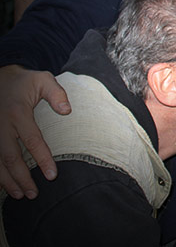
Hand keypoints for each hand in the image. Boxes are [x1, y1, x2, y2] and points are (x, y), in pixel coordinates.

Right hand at [0, 65, 70, 199]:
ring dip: (7, 181)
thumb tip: (67, 111)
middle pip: (11, 158)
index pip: (33, 141)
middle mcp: (1, 126)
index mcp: (18, 113)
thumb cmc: (24, 81)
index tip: (52, 176)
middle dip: (22, 178)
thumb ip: (57, 94)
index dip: (43, 160)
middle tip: (34, 194)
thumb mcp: (43, 80)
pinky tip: (4, 185)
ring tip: (20, 195)